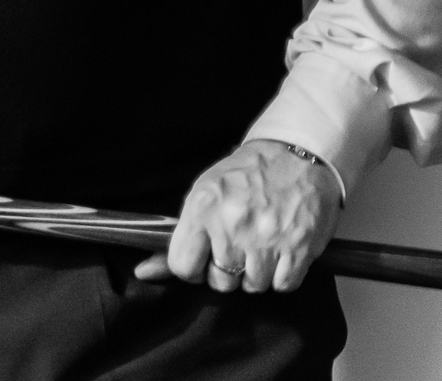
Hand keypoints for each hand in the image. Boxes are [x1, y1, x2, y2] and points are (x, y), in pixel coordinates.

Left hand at [134, 139, 340, 293]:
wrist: (295, 154)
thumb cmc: (246, 176)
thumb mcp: (205, 193)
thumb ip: (180, 237)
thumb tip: (143, 273)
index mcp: (203, 207)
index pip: (182, 265)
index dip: (193, 268)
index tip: (204, 258)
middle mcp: (232, 224)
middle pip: (221, 282)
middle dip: (229, 270)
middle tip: (240, 245)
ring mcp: (267, 238)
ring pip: (253, 286)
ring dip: (258, 272)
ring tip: (262, 243)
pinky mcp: (298, 247)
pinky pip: (283, 285)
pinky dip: (283, 274)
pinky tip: (282, 249)